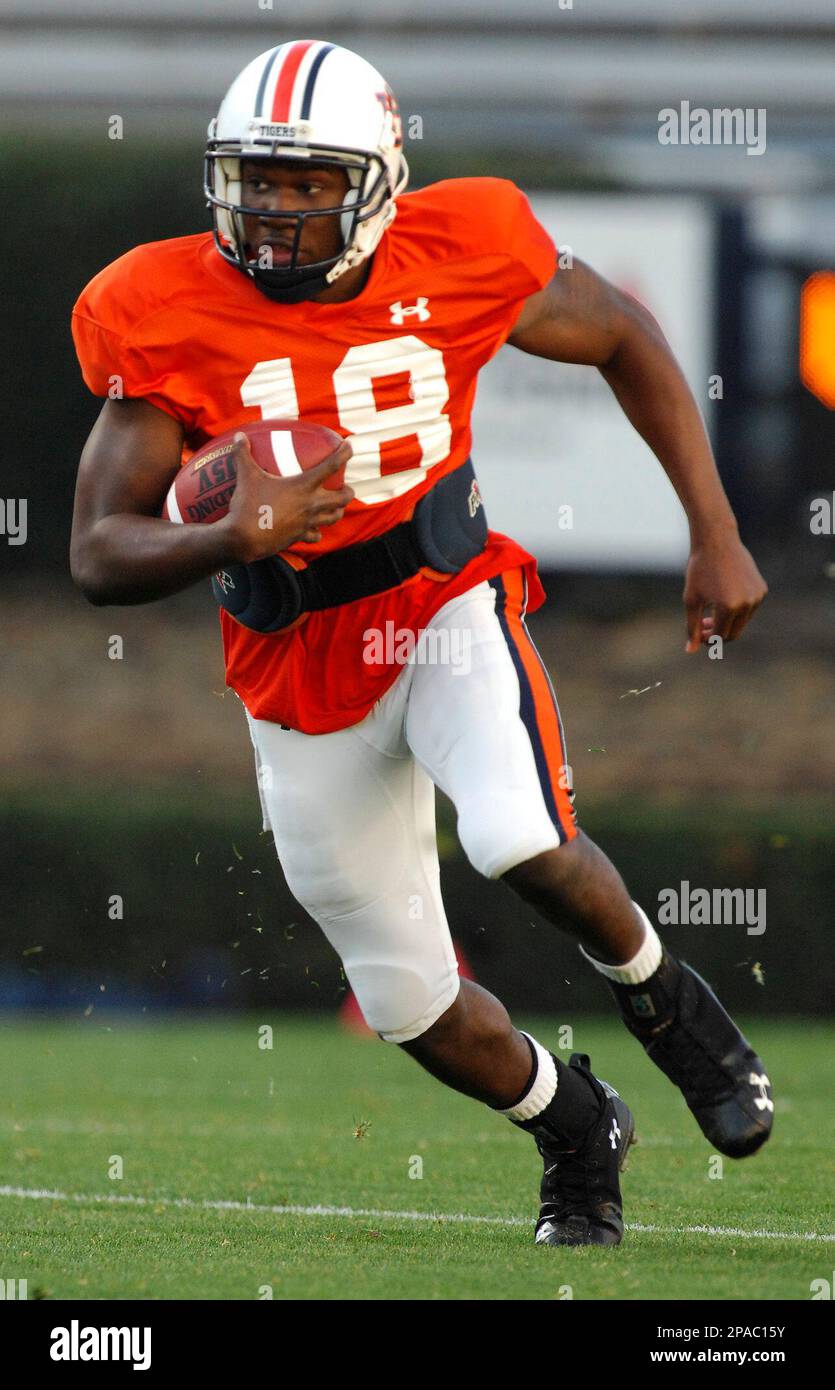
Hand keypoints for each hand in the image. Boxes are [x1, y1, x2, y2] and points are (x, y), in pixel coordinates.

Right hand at [221, 432, 353, 563]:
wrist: (244, 539)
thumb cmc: (248, 505)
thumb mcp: (246, 476)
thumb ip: (243, 454)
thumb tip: (238, 436)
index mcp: (304, 486)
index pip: (332, 466)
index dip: (344, 454)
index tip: (349, 446)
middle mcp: (311, 504)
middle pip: (343, 498)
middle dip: (347, 491)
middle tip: (344, 487)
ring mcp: (308, 522)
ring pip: (334, 517)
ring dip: (337, 511)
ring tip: (335, 507)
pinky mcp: (300, 537)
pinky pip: (315, 535)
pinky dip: (317, 531)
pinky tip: (314, 529)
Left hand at [683, 530, 766, 651]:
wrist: (717, 541)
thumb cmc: (699, 570)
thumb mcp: (692, 600)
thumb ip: (692, 627)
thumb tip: (690, 651)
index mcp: (728, 607)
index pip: (720, 637)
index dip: (708, 640)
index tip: (698, 633)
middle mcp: (747, 603)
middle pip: (733, 633)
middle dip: (718, 634)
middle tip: (703, 625)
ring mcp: (757, 596)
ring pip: (742, 622)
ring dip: (727, 621)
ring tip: (711, 609)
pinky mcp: (762, 589)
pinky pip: (749, 609)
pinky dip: (737, 609)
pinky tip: (723, 596)